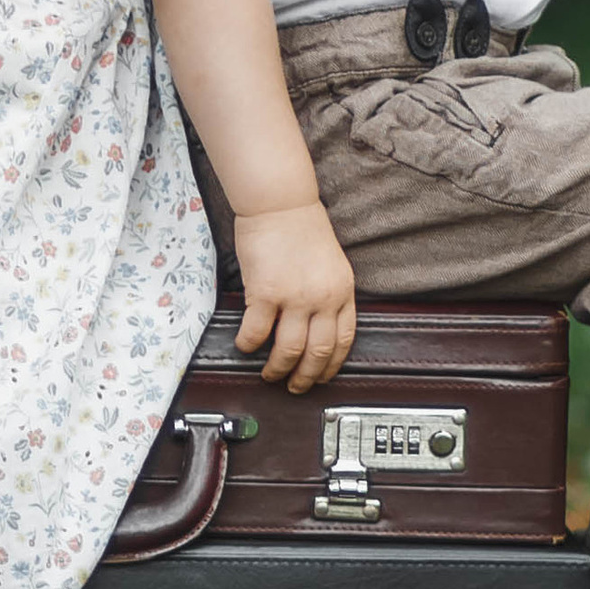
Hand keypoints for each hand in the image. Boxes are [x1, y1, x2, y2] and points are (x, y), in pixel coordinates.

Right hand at [229, 196, 358, 390]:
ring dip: (277, 368)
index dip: (332, 365)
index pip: (344, 340)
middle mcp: (323, 298)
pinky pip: (256, 332)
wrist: (279, 202)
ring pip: (289, 350)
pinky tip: (244, 345)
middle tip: (294, 386)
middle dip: (305, 377)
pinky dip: (249, 344)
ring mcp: (295, 297)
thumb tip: (317, 326)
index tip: (322, 376)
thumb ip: (329, 293)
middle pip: (318, 352)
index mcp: (342, 291)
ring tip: (269, 373)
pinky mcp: (266, 292)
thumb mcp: (331, 263)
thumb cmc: (300, 226)